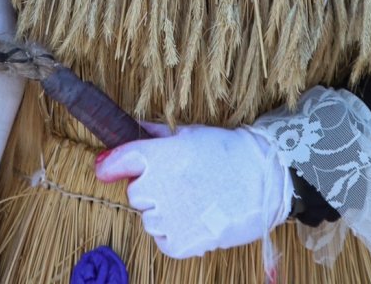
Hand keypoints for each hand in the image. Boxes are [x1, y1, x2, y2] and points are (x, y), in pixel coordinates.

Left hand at [94, 122, 291, 258]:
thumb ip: (156, 133)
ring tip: (193, 202)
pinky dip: (175, 234)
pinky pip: (163, 240)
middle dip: (150, 190)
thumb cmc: (227, 153)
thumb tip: (133, 126)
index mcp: (156, 157)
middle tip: (178, 184)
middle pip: (135, 194)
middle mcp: (155, 188)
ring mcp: (166, 218)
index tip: (107, 169)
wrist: (263, 182)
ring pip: (149, 219)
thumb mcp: (190, 133)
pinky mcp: (178, 243)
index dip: (111, 166)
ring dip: (163, 213)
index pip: (117, 162)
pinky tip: (196, 219)